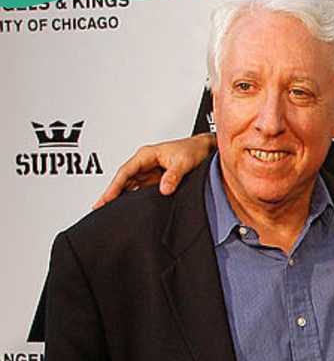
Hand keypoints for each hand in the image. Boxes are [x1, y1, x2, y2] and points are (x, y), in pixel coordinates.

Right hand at [93, 133, 215, 208]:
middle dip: (112, 194)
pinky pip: (142, 190)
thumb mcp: (184, 161)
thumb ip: (173, 175)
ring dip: (121, 197)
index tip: (106, 198)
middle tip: (100, 208)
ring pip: (131, 186)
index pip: (125, 172)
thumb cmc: (193, 149)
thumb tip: (164, 188)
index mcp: (147, 155)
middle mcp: (145, 163)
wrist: (206, 150)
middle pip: (124, 180)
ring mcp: (150, 172)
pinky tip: (130, 208)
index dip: (115, 186)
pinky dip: (134, 198)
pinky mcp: (157, 180)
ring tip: (110, 211)